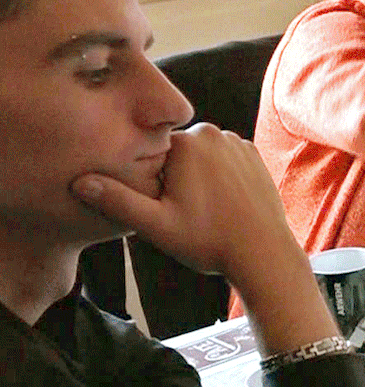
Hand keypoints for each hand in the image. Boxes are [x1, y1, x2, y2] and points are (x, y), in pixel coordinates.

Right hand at [72, 123, 340, 353]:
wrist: (263, 253)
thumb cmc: (209, 242)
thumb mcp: (157, 226)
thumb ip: (118, 201)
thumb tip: (80, 182)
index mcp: (185, 142)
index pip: (150, 152)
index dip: (152, 181)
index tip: (165, 206)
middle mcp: (213, 133)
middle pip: (175, 152)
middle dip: (174, 178)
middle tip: (186, 211)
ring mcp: (237, 142)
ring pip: (200, 157)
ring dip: (197, 177)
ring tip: (205, 209)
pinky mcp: (253, 155)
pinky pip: (223, 161)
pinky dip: (219, 178)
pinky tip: (223, 204)